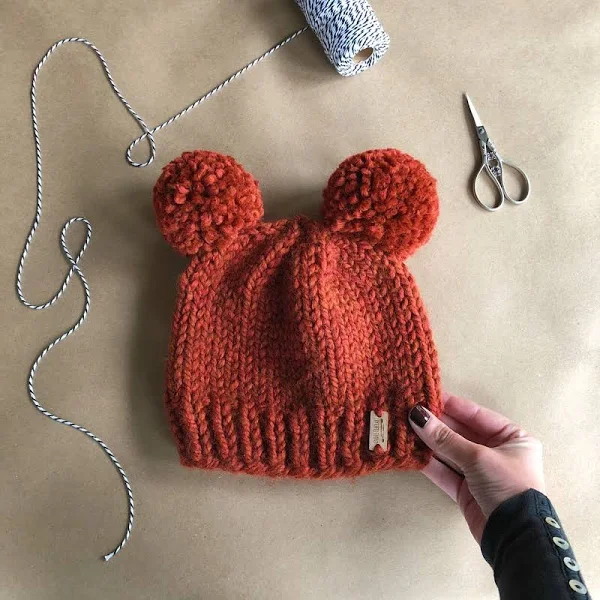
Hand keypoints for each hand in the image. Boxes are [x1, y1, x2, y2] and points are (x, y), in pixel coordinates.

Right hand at [409, 392, 544, 542]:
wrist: (515, 536)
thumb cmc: (507, 486)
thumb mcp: (477, 457)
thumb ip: (445, 438)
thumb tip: (417, 416)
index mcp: (512, 438)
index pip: (477, 415)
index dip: (452, 405)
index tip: (427, 395)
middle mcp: (497, 453)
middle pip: (461, 433)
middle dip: (437, 424)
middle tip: (410, 411)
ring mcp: (481, 473)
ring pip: (451, 452)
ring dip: (430, 443)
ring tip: (405, 428)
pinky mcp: (467, 491)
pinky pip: (446, 472)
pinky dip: (430, 463)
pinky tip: (411, 452)